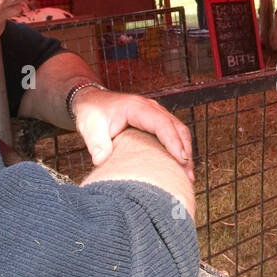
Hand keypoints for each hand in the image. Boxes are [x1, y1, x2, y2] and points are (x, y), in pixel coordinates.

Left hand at [73, 90, 193, 179]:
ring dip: (185, 151)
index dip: (173, 142)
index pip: (162, 124)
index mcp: (137, 108)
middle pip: (177, 127)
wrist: (92, 101)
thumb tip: (101, 161)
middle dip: (185, 151)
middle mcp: (151, 108)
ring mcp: (156, 114)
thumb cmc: (92, 112)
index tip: (181, 160)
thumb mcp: (89, 126)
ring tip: (187, 175)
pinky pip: (174, 133)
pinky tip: (180, 166)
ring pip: (179, 131)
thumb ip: (96, 143)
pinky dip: (180, 148)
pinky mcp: (156, 122)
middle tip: (187, 175)